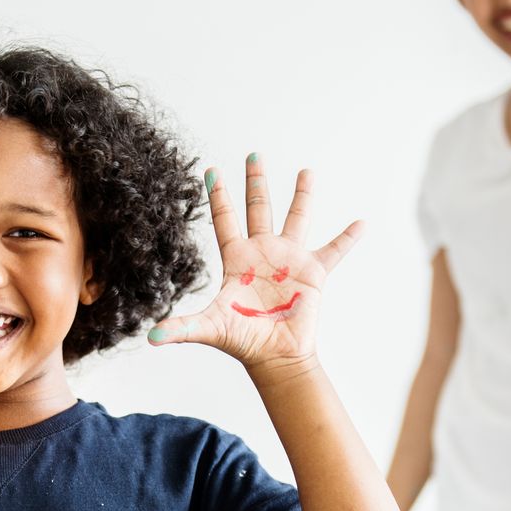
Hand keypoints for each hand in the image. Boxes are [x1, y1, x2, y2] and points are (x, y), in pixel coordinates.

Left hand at [146, 154, 362, 369]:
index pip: (224, 219)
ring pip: (296, 218)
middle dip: (256, 182)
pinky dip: (348, 237)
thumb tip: (149, 336)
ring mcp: (289, 259)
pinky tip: (361, 222)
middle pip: (258, 208)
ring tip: (306, 171)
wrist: (275, 357)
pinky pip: (334, 250)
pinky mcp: (313, 273)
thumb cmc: (242, 341)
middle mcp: (263, 253)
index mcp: (237, 259)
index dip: (218, 195)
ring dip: (302, 195)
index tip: (211, 170)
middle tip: (254, 153)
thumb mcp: (209, 328)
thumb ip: (181, 327)